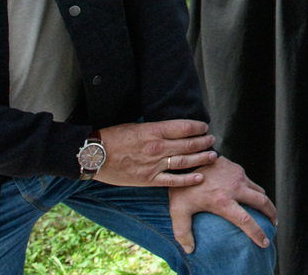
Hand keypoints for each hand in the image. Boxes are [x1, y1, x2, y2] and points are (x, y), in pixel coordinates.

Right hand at [95, 120, 216, 188]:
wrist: (94, 155)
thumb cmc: (113, 138)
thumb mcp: (136, 126)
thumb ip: (155, 128)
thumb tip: (171, 128)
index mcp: (154, 130)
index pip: (184, 127)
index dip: (198, 127)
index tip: (204, 127)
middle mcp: (158, 147)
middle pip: (188, 144)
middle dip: (203, 142)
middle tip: (212, 140)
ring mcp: (154, 164)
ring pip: (184, 161)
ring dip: (201, 158)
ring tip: (212, 155)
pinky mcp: (149, 179)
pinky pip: (172, 180)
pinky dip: (188, 179)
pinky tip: (200, 177)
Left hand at [169, 156, 276, 252]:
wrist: (187, 156)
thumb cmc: (181, 186)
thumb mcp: (178, 210)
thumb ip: (182, 231)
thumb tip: (190, 249)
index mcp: (223, 202)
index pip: (246, 221)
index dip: (257, 233)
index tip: (264, 243)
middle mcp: (235, 188)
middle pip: (262, 202)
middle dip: (271, 214)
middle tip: (274, 223)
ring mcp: (238, 177)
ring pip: (259, 191)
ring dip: (265, 201)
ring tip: (266, 210)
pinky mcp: (237, 168)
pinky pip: (250, 182)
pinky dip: (254, 190)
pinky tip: (249, 195)